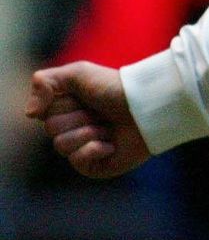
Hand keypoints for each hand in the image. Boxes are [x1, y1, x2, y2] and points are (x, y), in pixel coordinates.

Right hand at [25, 62, 150, 178]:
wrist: (146, 107)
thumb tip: (30, 114)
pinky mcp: (95, 166)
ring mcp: (83, 149)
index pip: (43, 112)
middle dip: (78, 115)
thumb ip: (44, 82)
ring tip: (108, 126)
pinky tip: (112, 143)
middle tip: (100, 111)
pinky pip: (78, 161)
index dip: (63, 102)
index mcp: (67, 109)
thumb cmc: (114, 88)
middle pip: (52, 128)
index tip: (84, 94)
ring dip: (88, 131)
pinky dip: (95, 148)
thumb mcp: (77, 73)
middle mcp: (73, 129)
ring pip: (62, 145)